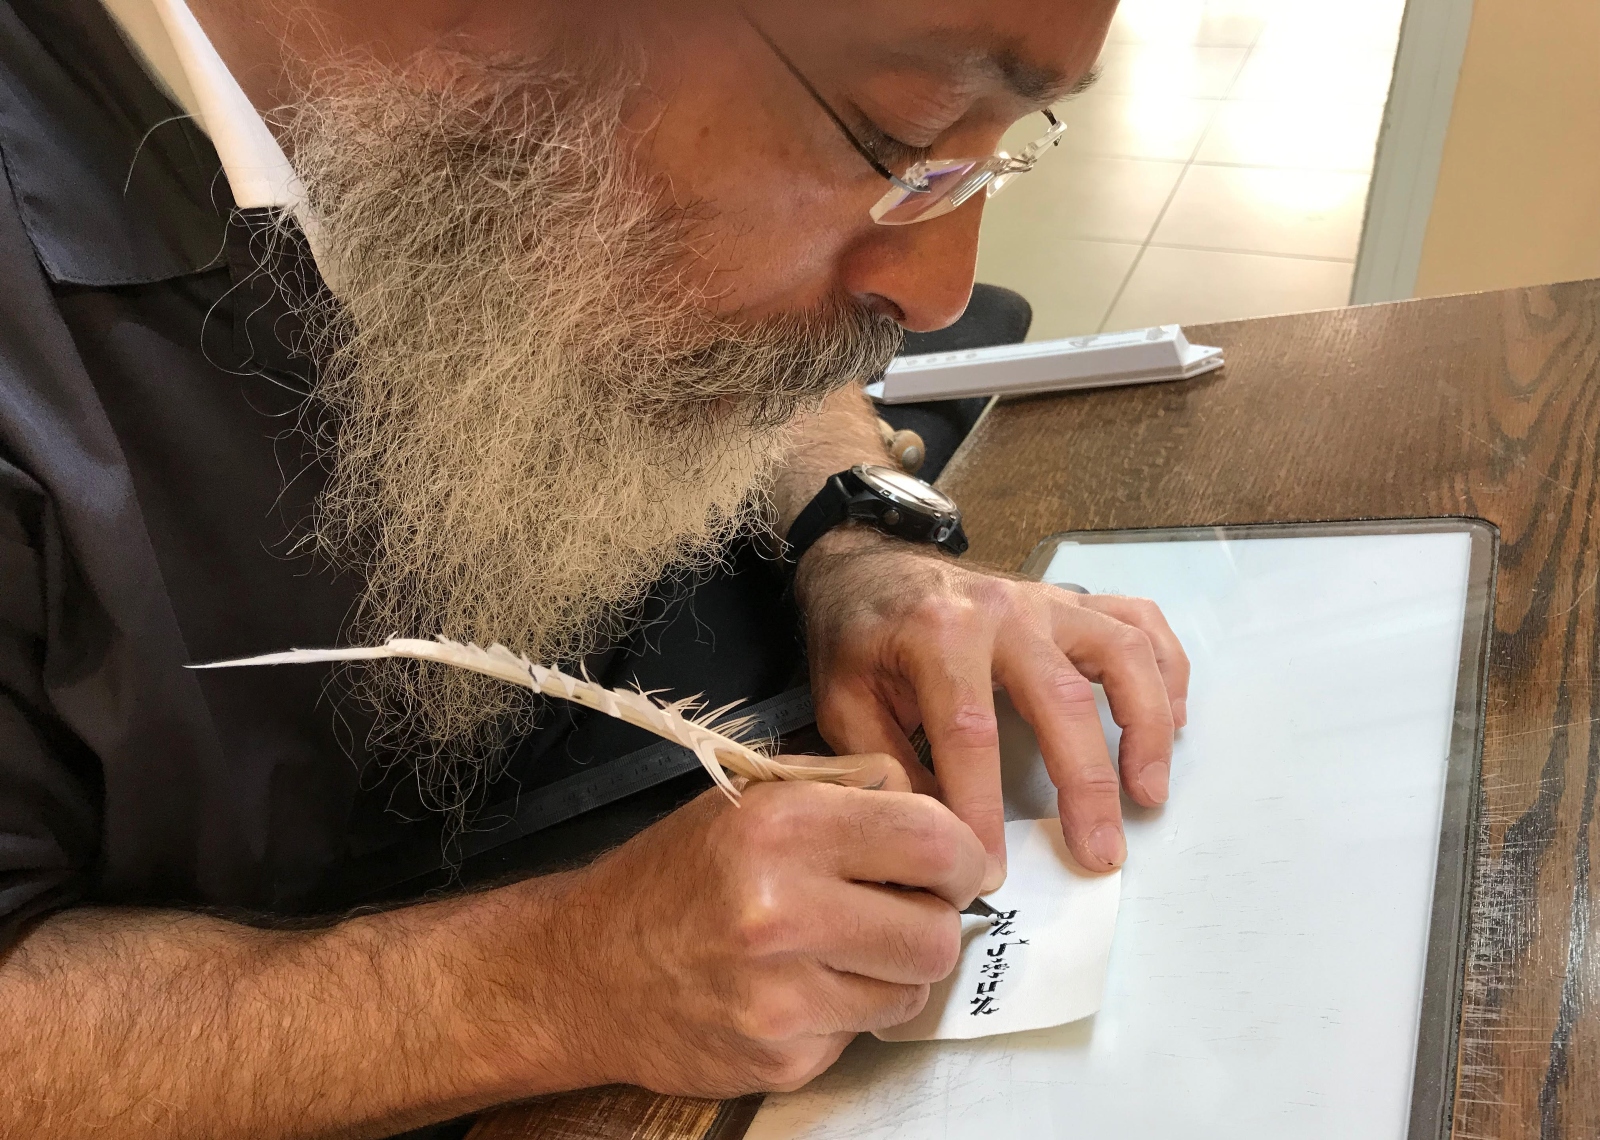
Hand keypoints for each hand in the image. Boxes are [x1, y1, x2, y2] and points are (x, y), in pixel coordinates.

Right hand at [516, 757, 985, 1097]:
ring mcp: (781, 994)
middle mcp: (781, 909)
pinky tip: (800, 989)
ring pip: (913, 989)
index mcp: (780, 827)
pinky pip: (863, 1032)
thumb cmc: (674, 878)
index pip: (931, 839)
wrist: (585, 973)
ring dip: (893, 971)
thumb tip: (938, 809)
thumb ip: (847, 792)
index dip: (959, 856)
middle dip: (930, 921)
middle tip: (898, 912)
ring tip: (840, 950)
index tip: (951, 866)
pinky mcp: (781, 1056)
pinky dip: (848, 1012)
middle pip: (936, 931)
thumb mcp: (750, 801)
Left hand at [797, 530, 1189, 885]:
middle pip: (1061, 698)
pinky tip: (1173, 722)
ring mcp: (1045, 601)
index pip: (970, 733)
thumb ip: (887, 765)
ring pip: (1121, 653)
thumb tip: (936, 836)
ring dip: (1145, 726)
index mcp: (937, 635)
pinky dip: (1167, 669)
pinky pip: (1138, 621)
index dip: (984, 808)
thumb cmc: (856, 637)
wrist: (868, 563)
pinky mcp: (1070, 601)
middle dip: (1086, 786)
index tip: (991, 872)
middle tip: (1101, 854)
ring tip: (1150, 794)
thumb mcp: (844, 701)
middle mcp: (1003, 611)